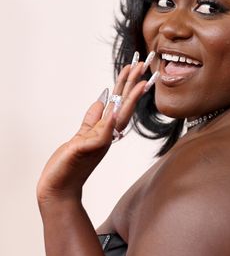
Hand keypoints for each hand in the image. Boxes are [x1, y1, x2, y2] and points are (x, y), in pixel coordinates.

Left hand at [37, 53, 156, 204]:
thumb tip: (103, 98)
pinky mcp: (86, 150)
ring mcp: (98, 143)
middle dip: (133, 86)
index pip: (118, 104)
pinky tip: (113, 108)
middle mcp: (105, 135)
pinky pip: (100, 135)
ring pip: (118, 119)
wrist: (59, 189)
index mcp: (104, 130)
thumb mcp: (81, 136)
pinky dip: (108, 122)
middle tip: (144, 66)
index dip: (127, 85)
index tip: (135, 67)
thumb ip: (93, 118)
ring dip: (129, 100)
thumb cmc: (70, 165)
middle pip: (123, 107)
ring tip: (140, 83)